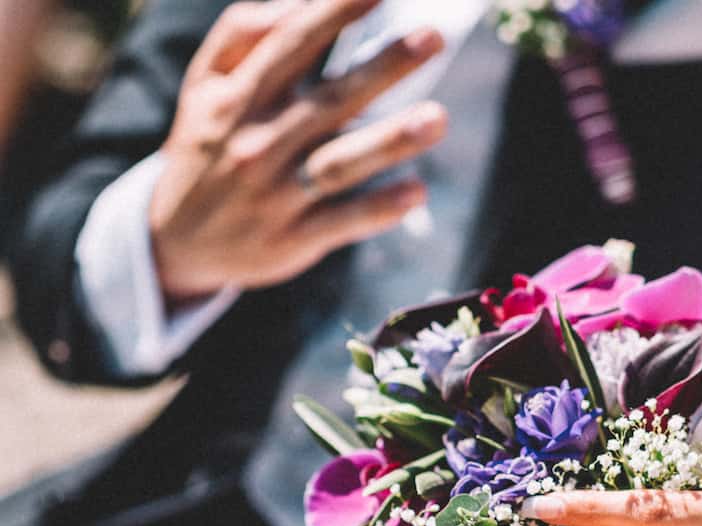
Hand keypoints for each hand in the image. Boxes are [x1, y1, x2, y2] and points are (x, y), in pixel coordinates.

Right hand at [149, 0, 447, 301]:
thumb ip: (240, 35)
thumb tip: (293, 4)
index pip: (294, 44)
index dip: (335, 13)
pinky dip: (378, 209)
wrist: (175, 240)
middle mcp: (259, 141)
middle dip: (383, 67)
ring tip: (438, 118)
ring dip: (389, 140)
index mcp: (239, 96)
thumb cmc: (207, 146)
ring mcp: (278, 192)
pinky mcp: (294, 238)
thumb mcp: (204, 85)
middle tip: (433, 37)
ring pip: (339, 162)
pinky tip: (416, 192)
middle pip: (330, 99)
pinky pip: (342, 222)